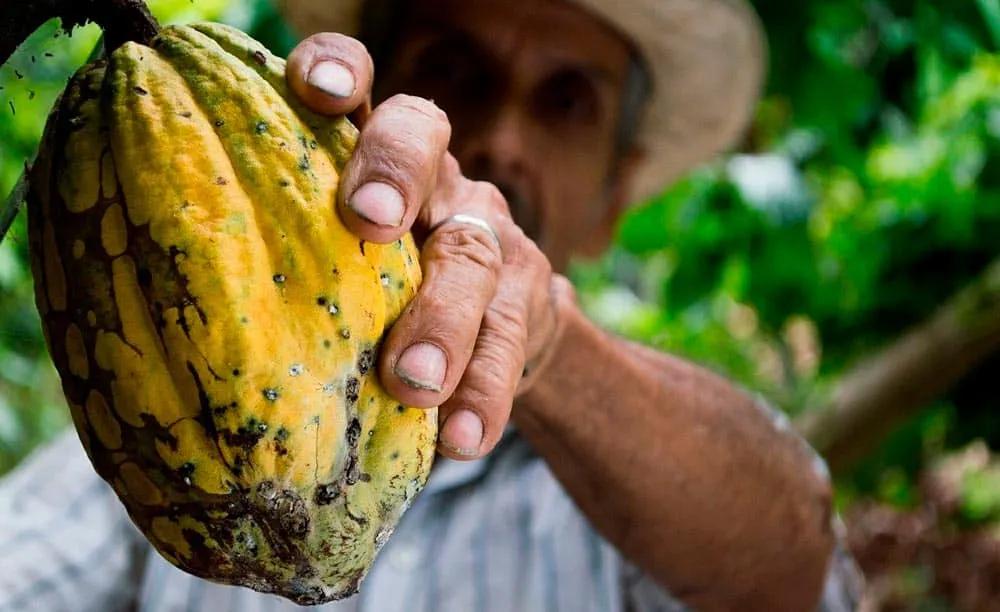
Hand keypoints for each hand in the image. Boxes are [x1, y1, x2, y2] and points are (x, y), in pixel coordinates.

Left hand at [287, 34, 569, 459]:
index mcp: (374, 158)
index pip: (360, 88)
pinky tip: (463, 439)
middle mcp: (436, 179)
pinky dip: (484, 393)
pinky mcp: (528, 301)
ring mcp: (489, 235)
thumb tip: (174, 323)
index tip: (314, 90)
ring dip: (442, 319)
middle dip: (395, 173)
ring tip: (413, 383)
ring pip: (472, 256)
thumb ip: (290, 262)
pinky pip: (509, 344)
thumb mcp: (340, 264)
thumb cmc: (383, 297)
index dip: (340, 70)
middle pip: (424, 140)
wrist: (498, 334)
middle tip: (366, 221)